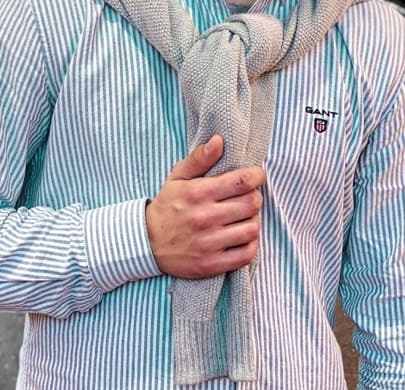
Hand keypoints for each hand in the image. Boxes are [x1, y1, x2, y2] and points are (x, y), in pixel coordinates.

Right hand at [145, 135, 264, 278]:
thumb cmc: (168, 205)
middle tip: (247, 197)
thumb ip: (199, 158)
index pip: (242, 182)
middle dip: (254, 197)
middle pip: (252, 204)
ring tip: (243, 217)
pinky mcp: (212, 264)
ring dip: (252, 220)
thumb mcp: (178, 177)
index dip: (256, 176)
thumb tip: (219, 140)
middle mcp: (205, 217)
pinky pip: (247, 254)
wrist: (147, 242)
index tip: (256, 175)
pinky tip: (241, 236)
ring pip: (252, 228)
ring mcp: (210, 242)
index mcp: (199, 193)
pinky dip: (250, 244)